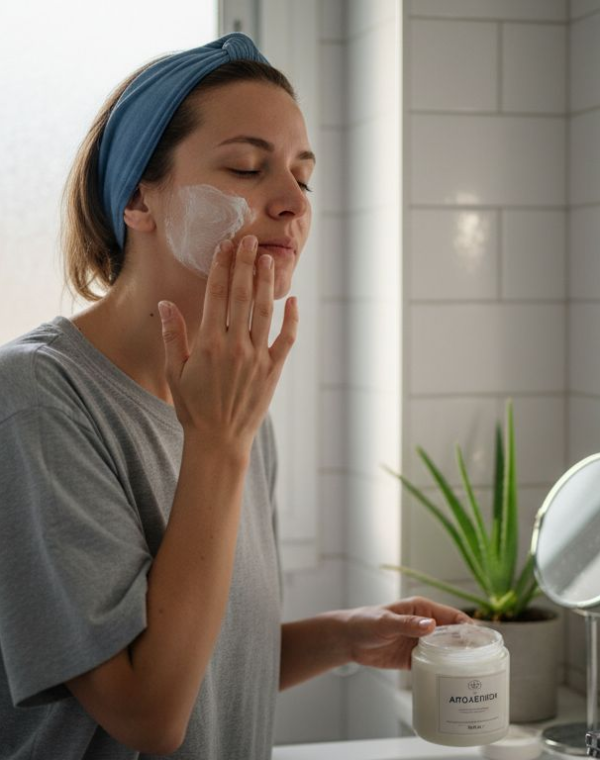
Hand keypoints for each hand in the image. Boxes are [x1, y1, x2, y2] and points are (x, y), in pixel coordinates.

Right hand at [158, 235, 297, 453]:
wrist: (219, 440)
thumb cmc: (193, 407)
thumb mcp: (173, 372)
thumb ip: (172, 336)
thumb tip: (166, 303)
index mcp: (208, 344)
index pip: (216, 295)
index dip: (221, 267)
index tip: (224, 246)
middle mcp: (235, 346)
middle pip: (241, 296)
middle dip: (245, 265)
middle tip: (250, 240)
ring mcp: (257, 358)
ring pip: (264, 311)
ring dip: (266, 283)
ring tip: (269, 259)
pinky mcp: (274, 370)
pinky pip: (287, 339)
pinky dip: (292, 318)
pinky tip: (292, 299)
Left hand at [344, 596, 471, 670]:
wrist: (349, 640)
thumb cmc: (365, 622)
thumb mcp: (385, 622)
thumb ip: (407, 624)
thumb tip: (430, 625)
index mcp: (422, 609)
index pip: (453, 617)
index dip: (469, 627)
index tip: (483, 640)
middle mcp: (426, 625)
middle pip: (454, 636)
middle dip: (469, 646)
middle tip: (486, 662)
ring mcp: (421, 643)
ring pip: (447, 652)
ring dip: (459, 661)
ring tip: (475, 675)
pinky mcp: (414, 658)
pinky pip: (434, 665)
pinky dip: (443, 672)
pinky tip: (454, 682)